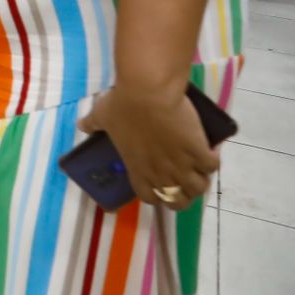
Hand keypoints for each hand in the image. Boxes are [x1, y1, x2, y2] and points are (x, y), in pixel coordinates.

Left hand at [79, 84, 219, 207]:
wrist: (148, 92)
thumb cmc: (123, 104)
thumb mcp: (102, 115)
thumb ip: (92, 124)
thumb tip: (82, 125)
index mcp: (138, 169)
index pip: (149, 197)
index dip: (156, 195)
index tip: (160, 184)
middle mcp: (161, 173)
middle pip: (179, 201)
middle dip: (183, 195)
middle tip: (184, 179)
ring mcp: (182, 164)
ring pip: (199, 189)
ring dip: (200, 180)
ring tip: (198, 167)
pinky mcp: (199, 151)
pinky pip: (212, 166)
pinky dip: (213, 159)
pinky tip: (209, 150)